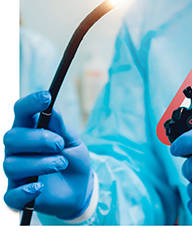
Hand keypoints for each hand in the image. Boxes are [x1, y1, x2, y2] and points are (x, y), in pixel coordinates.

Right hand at [3, 91, 93, 219]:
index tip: (46, 97)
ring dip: (41, 163)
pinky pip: (11, 195)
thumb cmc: (72, 158)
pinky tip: (40, 186)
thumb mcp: (72, 141)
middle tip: (60, 144)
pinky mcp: (18, 195)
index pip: (21, 112)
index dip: (30, 103)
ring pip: (12, 164)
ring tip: (62, 163)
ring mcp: (16, 173)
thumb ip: (61, 128)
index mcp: (31, 131)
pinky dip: (25, 191)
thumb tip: (52, 110)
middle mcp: (19, 150)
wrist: (80, 186)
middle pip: (11, 137)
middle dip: (38, 138)